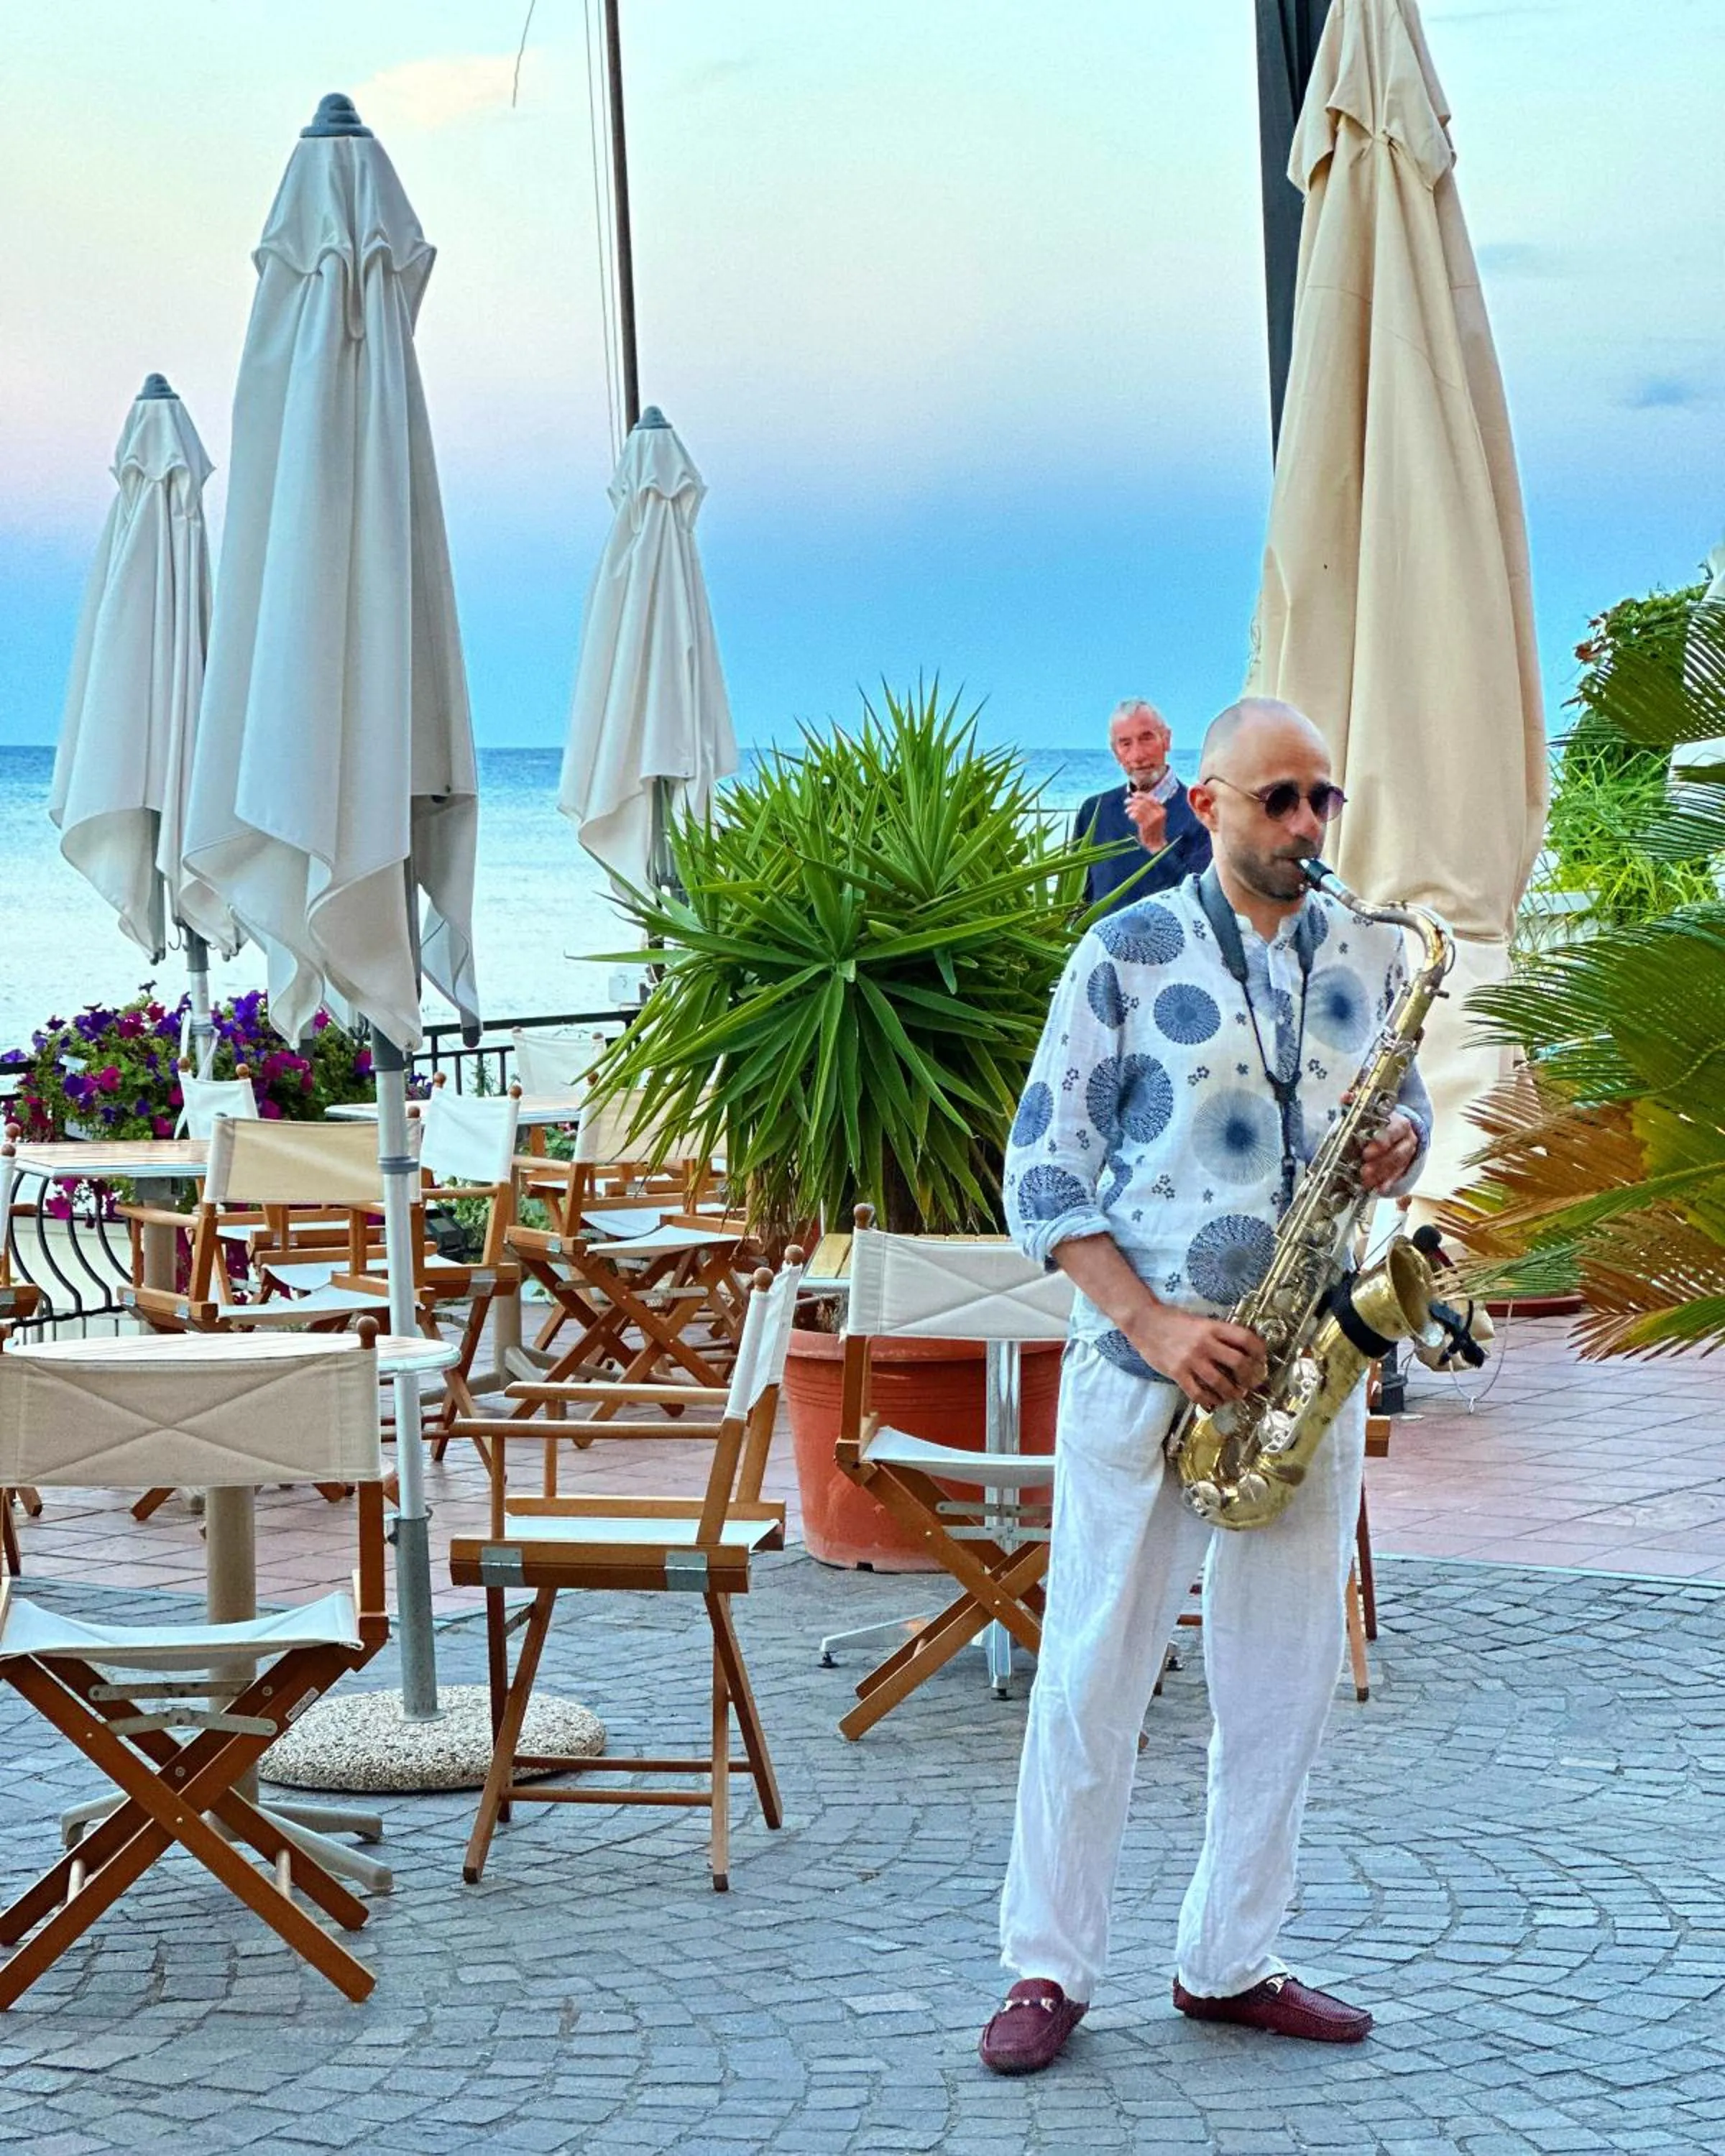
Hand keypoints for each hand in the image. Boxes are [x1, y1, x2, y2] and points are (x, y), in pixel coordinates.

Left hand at [1123, 790, 1167, 849]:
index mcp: (1162, 810)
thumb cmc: (1154, 831)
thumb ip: (1149, 809)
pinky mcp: (1147, 825)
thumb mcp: (1155, 818)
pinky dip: (1132, 815)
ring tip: (1127, 810)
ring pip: (1139, 809)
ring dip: (1131, 808)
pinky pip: (1137, 816)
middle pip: (1143, 802)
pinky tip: (1130, 816)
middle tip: (1126, 802)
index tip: (1133, 794)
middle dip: (1133, 801)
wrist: (1156, 844)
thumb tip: (1138, 799)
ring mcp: (1153, 819)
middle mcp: (1158, 813)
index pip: (1150, 799)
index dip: (1141, 795)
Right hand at [1132, 1305, 1268, 1411]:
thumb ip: (1218, 1334)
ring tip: (1235, 1396)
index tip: (1262, 1360)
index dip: (1259, 1351)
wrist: (1145, 1322)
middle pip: (1238, 1363)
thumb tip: (1240, 1350)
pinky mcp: (1177, 1372)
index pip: (1245, 1338)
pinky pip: (1198, 1393)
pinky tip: (1213, 1401)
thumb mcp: (1200, 1321)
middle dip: (1249, 1377)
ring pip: (1220, 1382)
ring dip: (1232, 1393)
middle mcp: (1204, 1343)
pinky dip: (1209, 1400)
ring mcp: (1190, 1359)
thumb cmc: (1172, 1321)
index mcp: (1212, 1327)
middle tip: (1251, 1383)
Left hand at [1358, 1110, 1419, 1192]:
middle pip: (1398, 1151)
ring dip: (1382, 1174)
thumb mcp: (1368, 1110)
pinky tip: (1379, 1189)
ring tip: (1366, 1181)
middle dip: (1381, 1162)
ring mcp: (1408, 1153)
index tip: (1367, 1152)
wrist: (1398, 1130)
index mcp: (1399, 1122)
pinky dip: (1388, 1182)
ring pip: (1398, 1165)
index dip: (1382, 1140)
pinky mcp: (1406, 1165)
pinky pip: (1399, 1175)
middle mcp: (1407, 1138)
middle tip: (1364, 1171)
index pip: (1395, 1130)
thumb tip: (1346, 1097)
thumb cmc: (1378, 1121)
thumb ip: (1356, 1103)